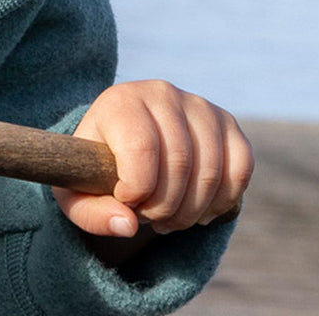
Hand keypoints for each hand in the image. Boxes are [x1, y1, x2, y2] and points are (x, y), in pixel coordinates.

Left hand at [52, 81, 252, 252]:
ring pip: (211, 171)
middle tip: (149, 217)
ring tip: (170, 217)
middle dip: (165, 208)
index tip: (126, 200)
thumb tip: (128, 225)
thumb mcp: (77, 195)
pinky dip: (223, 200)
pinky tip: (200, 208)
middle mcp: (161, 92)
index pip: (141, 149)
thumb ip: (92, 214)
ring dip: (191, 211)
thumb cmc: (96, 170)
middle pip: (179, 164)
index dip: (136, 191)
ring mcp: (198, 104)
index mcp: (121, 101)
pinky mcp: (226, 121)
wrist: (124, 146)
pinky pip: (241, 167)